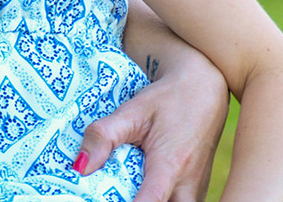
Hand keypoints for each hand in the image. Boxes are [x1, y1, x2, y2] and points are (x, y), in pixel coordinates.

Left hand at [74, 56, 228, 201]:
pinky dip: (158, 201)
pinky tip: (136, 189)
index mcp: (171, 165)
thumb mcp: (131, 111)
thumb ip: (104, 136)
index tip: (103, 199)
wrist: (203, 91)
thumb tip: (80, 167)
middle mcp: (189, 185)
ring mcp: (196, 191)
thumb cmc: (167, 100)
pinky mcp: (196, 191)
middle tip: (111, 193)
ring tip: (122, 189)